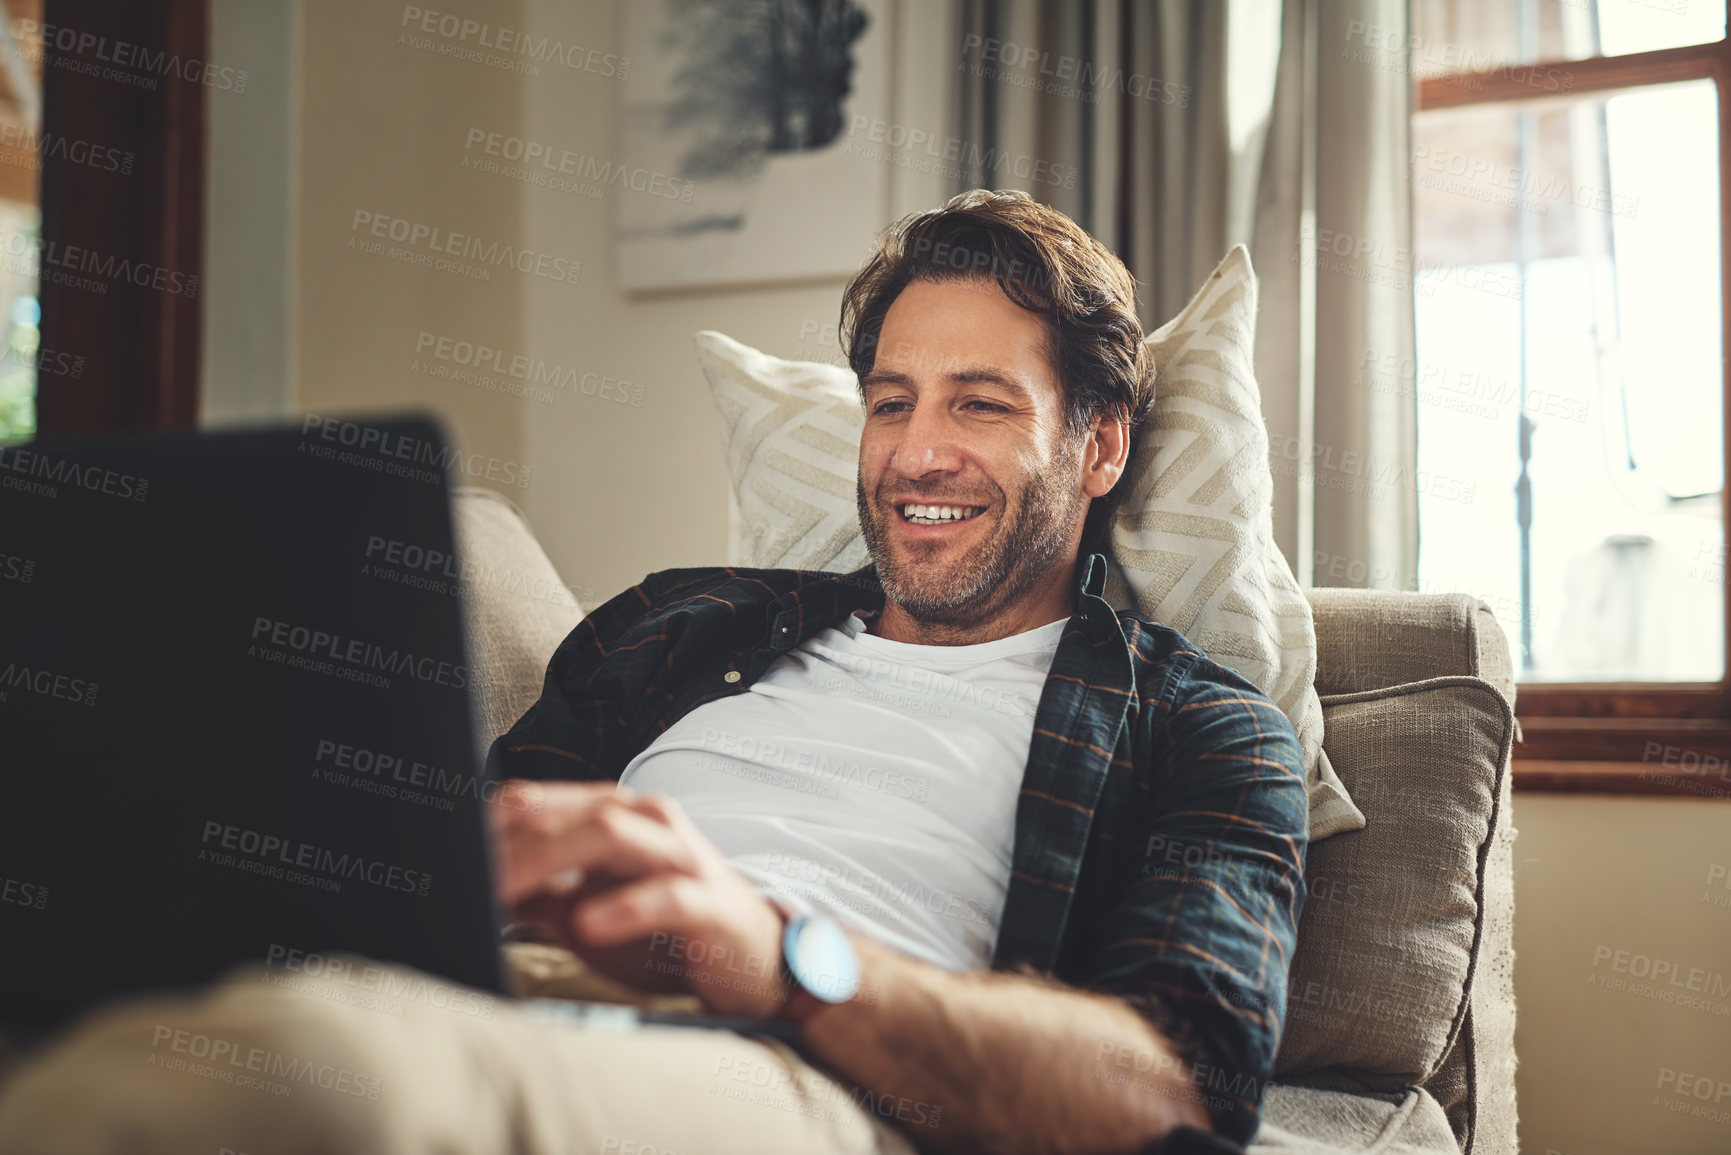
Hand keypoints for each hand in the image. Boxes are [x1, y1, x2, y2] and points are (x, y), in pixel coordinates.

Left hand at [488, 779, 790, 1017]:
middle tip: (463, 874)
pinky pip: (667, 894)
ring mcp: (682, 856)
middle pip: (568, 813)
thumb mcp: (587, 913)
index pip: (541, 802)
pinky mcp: (710, 902)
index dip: (488, 824)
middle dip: (511, 843)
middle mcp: (649, 822)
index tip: (441, 851)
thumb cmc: (666, 933)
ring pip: (613, 836)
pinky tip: (588, 924)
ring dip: (551, 860)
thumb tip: (476, 887)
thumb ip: (538, 894)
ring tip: (504, 889)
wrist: (755, 958)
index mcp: (616, 815)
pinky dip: (625, 906)